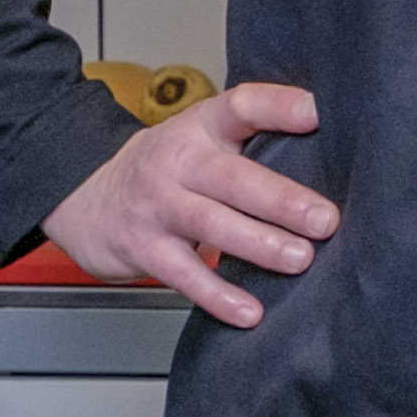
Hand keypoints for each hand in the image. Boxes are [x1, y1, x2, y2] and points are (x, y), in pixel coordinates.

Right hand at [39, 82, 336, 326]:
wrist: (84, 198)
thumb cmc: (164, 171)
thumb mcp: (199, 139)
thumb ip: (250, 141)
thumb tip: (331, 156)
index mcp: (201, 128)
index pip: (240, 106)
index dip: (277, 106)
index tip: (316, 113)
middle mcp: (179, 162)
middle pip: (232, 177)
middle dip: (281, 199)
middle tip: (325, 219)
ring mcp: (158, 206)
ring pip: (210, 224)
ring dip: (258, 244)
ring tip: (299, 259)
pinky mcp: (145, 248)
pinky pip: (184, 275)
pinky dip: (217, 295)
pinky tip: (249, 310)